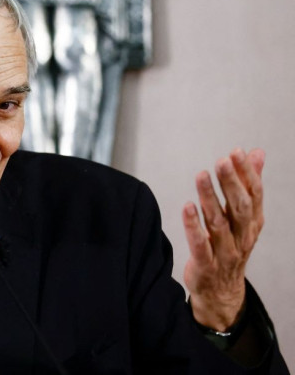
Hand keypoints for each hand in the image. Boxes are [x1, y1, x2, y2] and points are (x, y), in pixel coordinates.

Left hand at [182, 148, 264, 330]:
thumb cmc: (231, 246)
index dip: (247, 173)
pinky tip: (187, 207)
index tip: (237, 152)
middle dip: (232, 183)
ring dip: (210, 198)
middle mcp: (242, 236)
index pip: (254, 195)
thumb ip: (248, 184)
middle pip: (239, 207)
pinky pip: (200, 244)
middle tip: (222, 161)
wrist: (222, 292)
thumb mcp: (244, 217)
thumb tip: (257, 153)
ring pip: (219, 223)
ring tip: (201, 175)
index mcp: (252, 223)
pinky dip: (193, 226)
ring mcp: (225, 252)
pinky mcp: (205, 264)